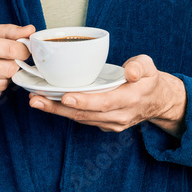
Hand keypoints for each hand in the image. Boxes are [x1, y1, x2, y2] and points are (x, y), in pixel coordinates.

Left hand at [28, 55, 186, 135]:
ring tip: (36, 101)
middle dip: (59, 108)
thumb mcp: (150, 67)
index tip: (65, 96)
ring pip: (81, 119)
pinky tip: (48, 104)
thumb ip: (140, 66)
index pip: (105, 102)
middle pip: (86, 114)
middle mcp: (119, 115)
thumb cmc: (148, 80)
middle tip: (37, 100)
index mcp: (130, 99)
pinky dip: (65, 113)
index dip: (84, 101)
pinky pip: (82, 120)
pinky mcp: (104, 125)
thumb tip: (130, 72)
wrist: (156, 102)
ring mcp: (111, 123)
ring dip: (57, 111)